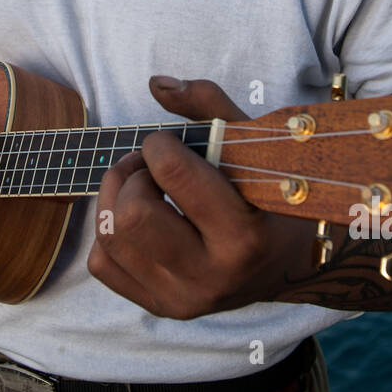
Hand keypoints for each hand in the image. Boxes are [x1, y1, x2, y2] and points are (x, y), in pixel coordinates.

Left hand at [87, 76, 308, 317]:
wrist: (289, 264)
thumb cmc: (271, 195)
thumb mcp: (254, 145)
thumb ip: (209, 106)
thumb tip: (156, 83)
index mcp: (243, 236)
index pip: (173, 174)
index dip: (158, 145)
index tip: (166, 143)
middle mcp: (212, 277)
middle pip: (132, 215)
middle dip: (130, 176)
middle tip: (148, 165)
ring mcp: (183, 299)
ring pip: (110, 239)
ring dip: (114, 198)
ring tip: (139, 186)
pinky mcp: (160, 308)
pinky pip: (102, 265)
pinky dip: (107, 233)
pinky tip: (136, 219)